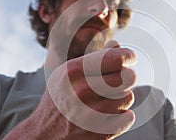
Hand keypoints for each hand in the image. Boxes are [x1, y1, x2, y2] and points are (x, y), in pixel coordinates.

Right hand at [4, 41, 136, 139]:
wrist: (46, 134)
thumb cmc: (60, 98)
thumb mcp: (67, 72)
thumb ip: (93, 57)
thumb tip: (117, 45)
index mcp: (73, 71)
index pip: (116, 58)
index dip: (128, 55)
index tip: (130, 57)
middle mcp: (82, 91)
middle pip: (128, 77)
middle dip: (126, 77)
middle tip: (118, 80)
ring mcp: (91, 114)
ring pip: (128, 97)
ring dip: (122, 98)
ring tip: (106, 100)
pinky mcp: (100, 132)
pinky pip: (128, 117)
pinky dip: (123, 116)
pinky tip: (108, 114)